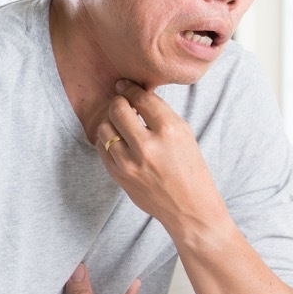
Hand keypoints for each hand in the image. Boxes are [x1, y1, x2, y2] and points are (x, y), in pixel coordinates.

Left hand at [95, 80, 225, 234]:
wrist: (190, 208)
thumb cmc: (190, 169)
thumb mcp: (185, 135)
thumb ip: (160, 115)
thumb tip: (134, 95)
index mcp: (170, 131)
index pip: (141, 98)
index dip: (130, 88)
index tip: (124, 85)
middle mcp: (148, 146)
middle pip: (118, 109)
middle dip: (118, 103)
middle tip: (122, 103)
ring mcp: (130, 163)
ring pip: (105, 128)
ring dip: (111, 123)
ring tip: (122, 125)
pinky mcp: (119, 176)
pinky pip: (102, 149)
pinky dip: (107, 141)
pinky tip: (119, 142)